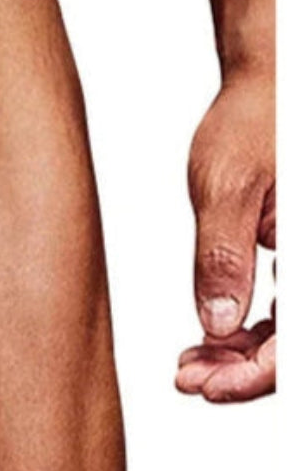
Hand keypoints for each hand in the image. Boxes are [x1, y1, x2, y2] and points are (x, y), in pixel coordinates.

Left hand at [176, 72, 274, 401]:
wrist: (274, 82)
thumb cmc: (255, 120)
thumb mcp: (227, 187)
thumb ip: (223, 258)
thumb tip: (216, 325)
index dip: (256, 376)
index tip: (205, 388)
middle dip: (245, 372)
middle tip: (187, 380)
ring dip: (246, 356)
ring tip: (190, 366)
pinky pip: (291, 310)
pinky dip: (252, 329)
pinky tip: (210, 340)